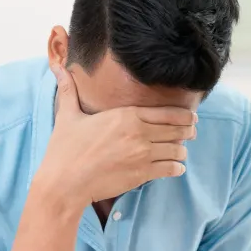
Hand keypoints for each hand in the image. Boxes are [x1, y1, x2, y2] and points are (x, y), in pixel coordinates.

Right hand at [37, 64, 195, 207]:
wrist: (65, 182)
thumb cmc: (64, 149)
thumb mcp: (67, 116)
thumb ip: (68, 91)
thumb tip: (58, 68)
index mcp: (126, 115)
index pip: (167, 112)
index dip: (184, 115)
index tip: (192, 117)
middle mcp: (138, 132)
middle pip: (178, 129)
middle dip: (188, 131)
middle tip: (192, 133)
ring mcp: (142, 154)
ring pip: (177, 150)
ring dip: (181, 151)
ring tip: (181, 152)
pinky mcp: (141, 173)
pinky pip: (170, 169)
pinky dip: (177, 168)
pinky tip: (176, 168)